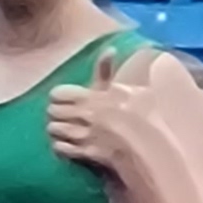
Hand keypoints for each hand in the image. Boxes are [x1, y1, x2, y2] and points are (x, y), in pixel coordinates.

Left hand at [46, 44, 150, 175]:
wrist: (149, 145)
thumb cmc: (143, 114)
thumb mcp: (128, 88)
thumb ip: (111, 70)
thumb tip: (110, 49)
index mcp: (92, 96)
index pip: (59, 93)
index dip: (58, 96)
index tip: (60, 98)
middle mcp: (84, 115)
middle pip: (53, 111)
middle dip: (55, 113)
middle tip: (59, 115)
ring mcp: (83, 135)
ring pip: (55, 129)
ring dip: (57, 129)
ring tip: (61, 130)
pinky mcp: (85, 154)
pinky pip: (61, 149)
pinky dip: (61, 147)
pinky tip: (65, 145)